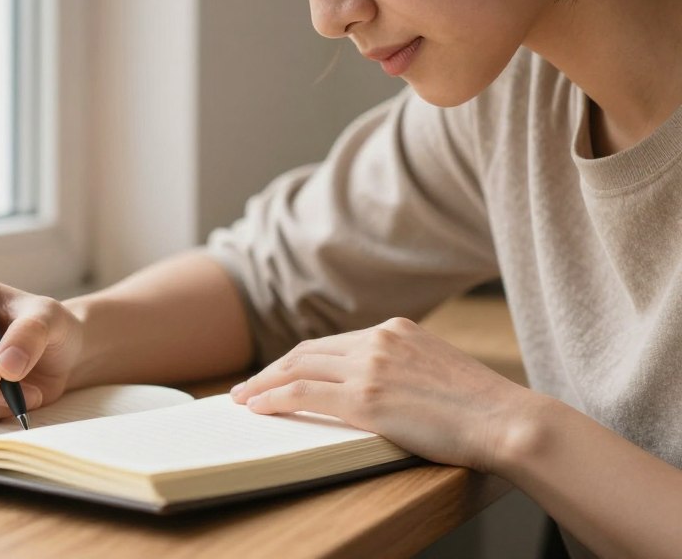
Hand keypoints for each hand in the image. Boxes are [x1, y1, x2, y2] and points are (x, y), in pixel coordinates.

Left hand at [229, 317, 528, 471]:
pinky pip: (304, 393)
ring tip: (243, 398)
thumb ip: (401, 367)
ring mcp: (371, 366)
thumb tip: (376, 387)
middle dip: (272, 369)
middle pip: (307, 351)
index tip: (279, 372)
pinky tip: (258, 407)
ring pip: (298, 368)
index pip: (331, 343)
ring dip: (264, 384)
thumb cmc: (480, 407)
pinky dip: (274, 398)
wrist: (507, 420)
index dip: (298, 359)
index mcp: (395, 330)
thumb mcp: (436, 369)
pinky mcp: (367, 397)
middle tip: (248, 386)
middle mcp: (379, 339)